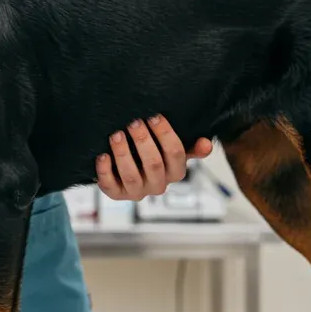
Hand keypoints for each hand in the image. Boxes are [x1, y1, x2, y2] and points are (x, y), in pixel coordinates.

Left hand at [96, 115, 212, 200]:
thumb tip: (207, 143)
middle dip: (143, 141)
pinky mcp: (117, 195)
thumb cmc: (152, 156)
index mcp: (175, 173)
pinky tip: (103, 155)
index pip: (176, 153)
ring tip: (116, 135)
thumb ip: (190, 147)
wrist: (126, 172)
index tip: (154, 116)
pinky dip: (105, 171)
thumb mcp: (172, 151)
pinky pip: (110, 187)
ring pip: (131, 175)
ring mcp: (137, 192)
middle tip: (133, 122)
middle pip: (154, 164)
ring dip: (123, 153)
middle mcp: (158, 185)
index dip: (165, 134)